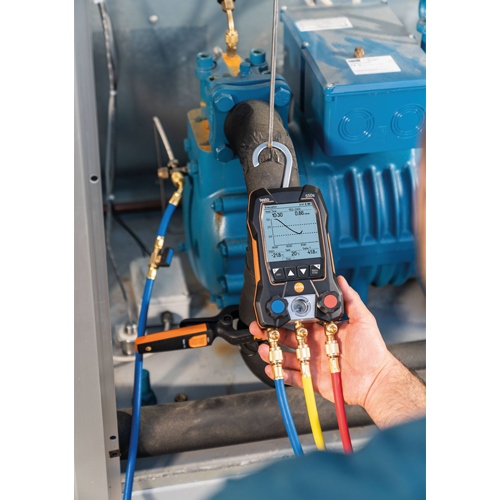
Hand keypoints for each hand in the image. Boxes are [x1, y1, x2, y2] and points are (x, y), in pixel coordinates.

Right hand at [251, 275, 425, 427]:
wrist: (376, 380)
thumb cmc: (372, 351)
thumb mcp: (363, 319)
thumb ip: (350, 300)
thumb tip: (341, 280)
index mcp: (323, 329)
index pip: (299, 319)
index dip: (285, 315)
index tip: (274, 311)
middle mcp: (315, 343)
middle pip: (287, 336)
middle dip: (271, 332)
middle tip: (260, 328)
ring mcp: (311, 360)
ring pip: (285, 355)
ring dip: (272, 352)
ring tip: (264, 349)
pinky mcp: (311, 378)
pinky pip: (292, 375)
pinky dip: (280, 373)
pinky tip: (272, 367)